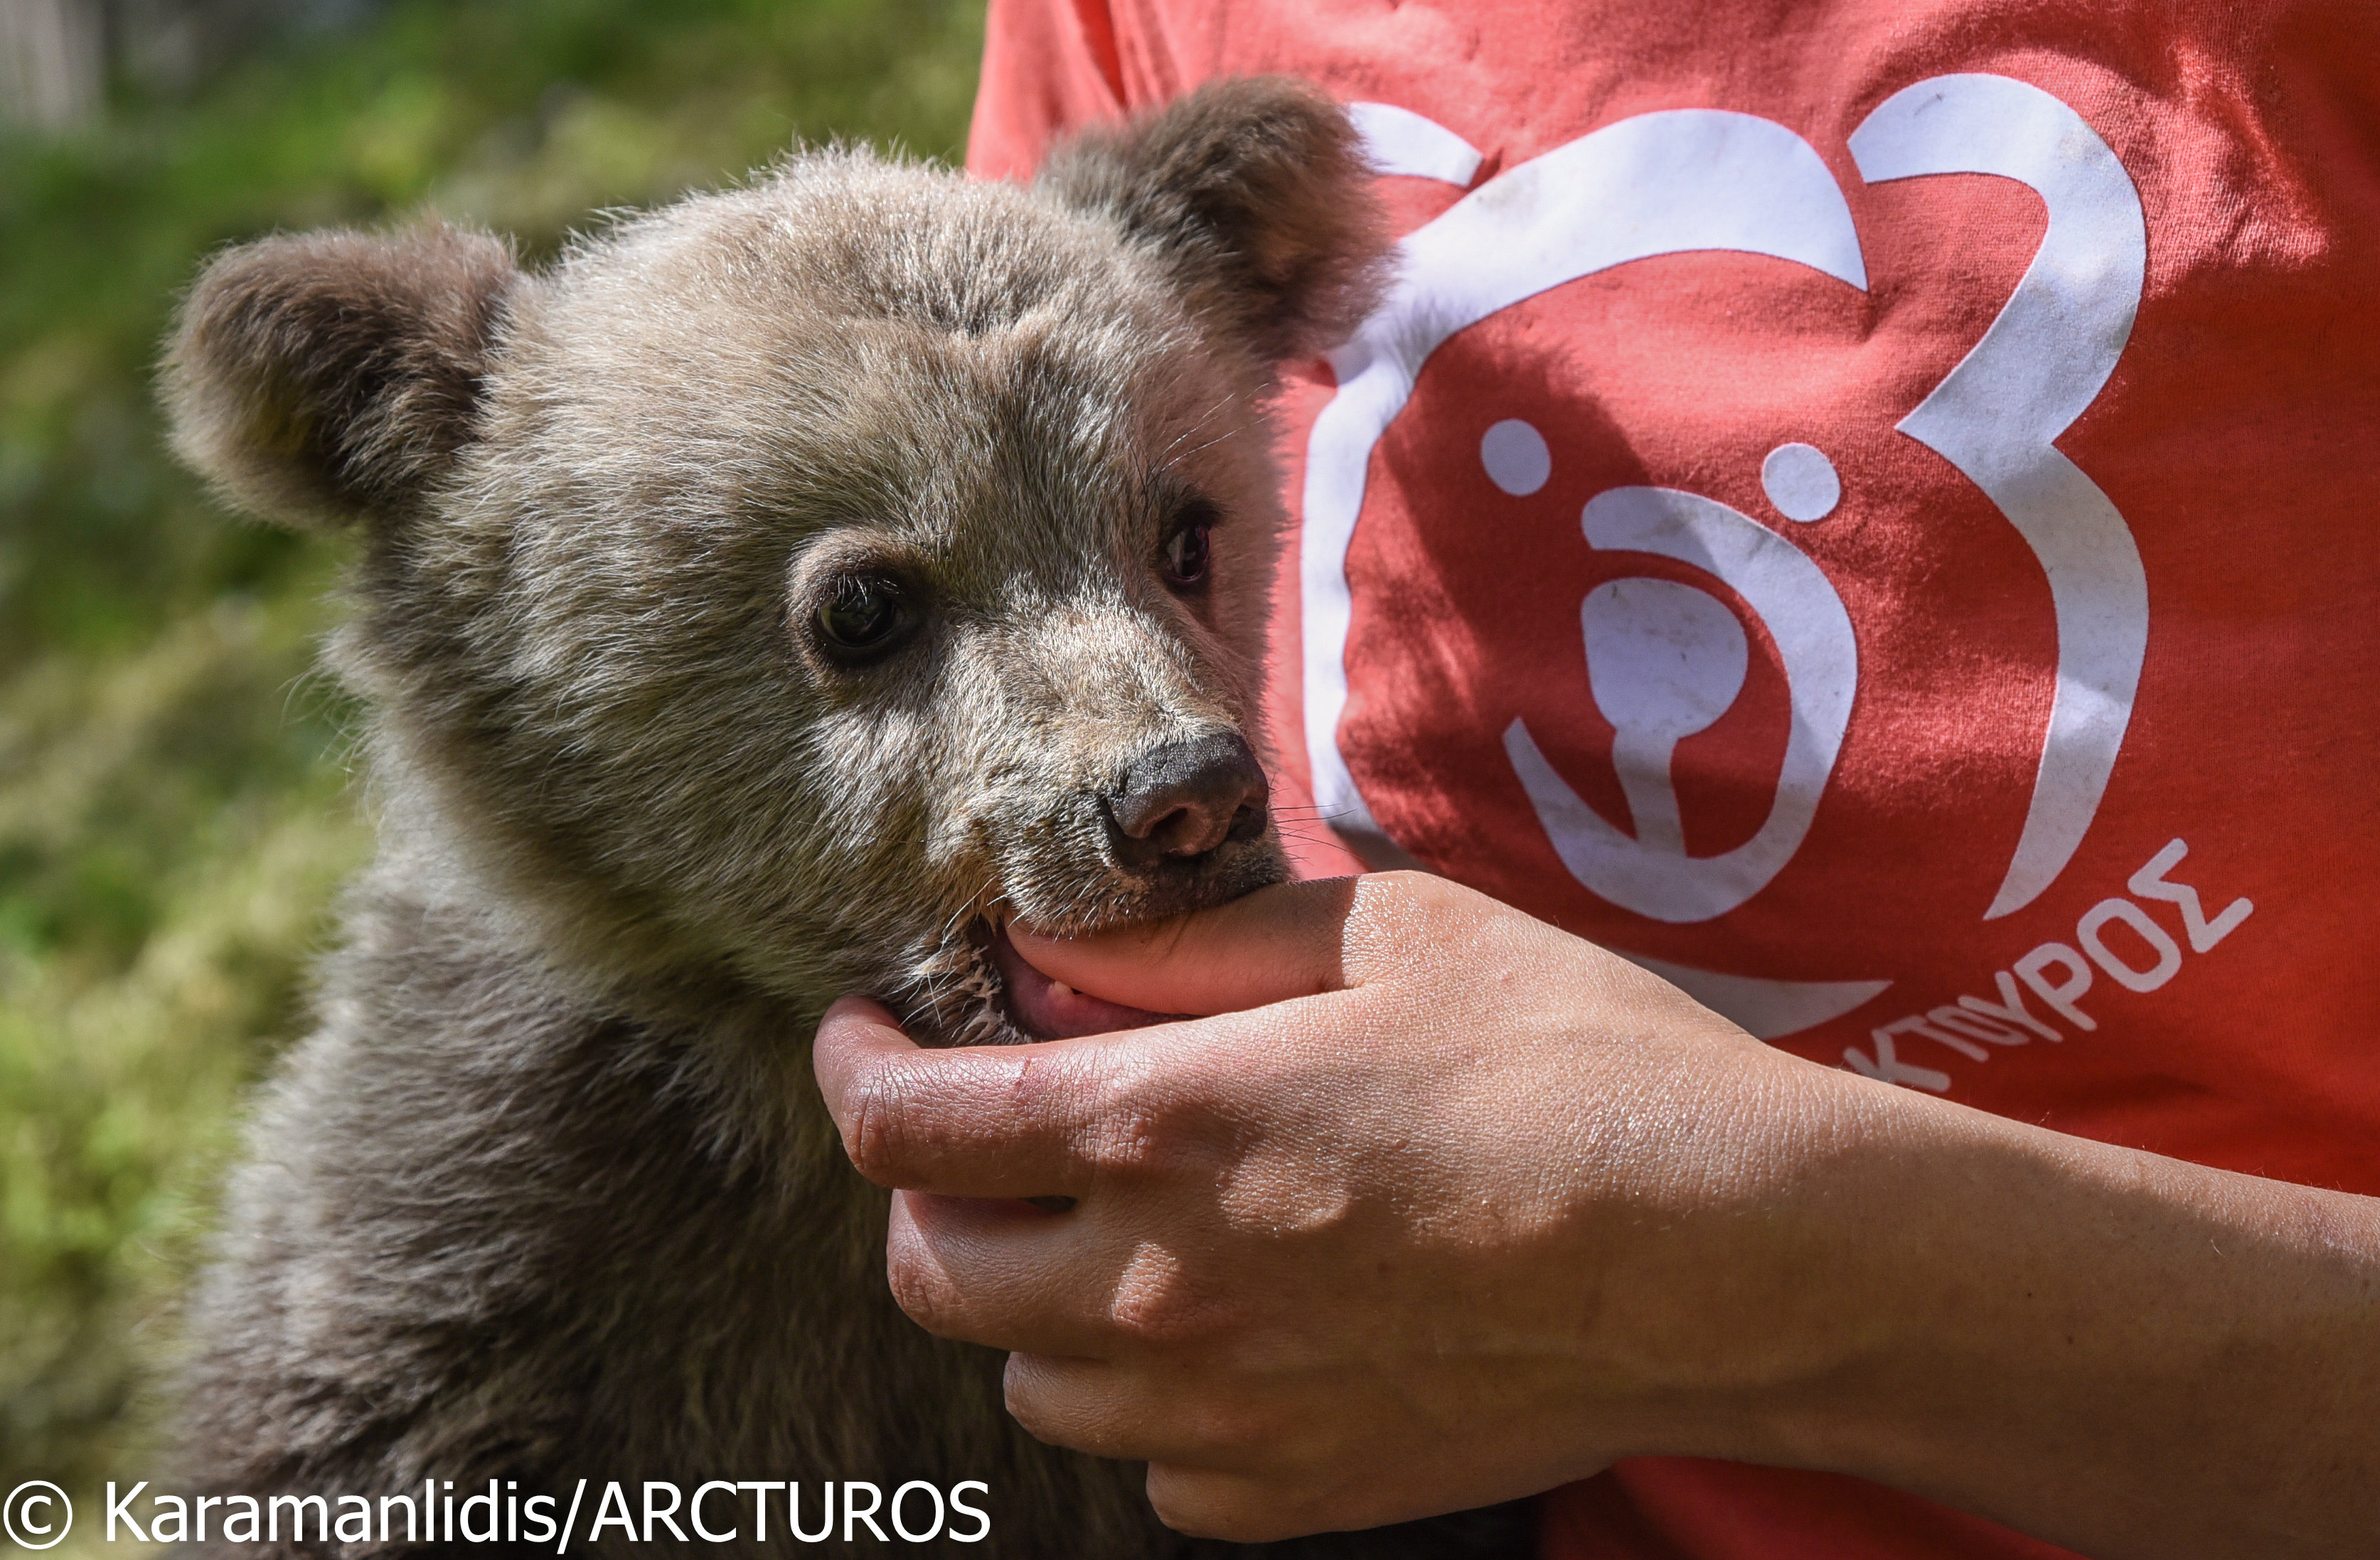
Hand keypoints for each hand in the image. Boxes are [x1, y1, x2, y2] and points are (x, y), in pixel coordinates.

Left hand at [811, 871, 1840, 1538]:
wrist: (1731, 1258)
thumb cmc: (1574, 1065)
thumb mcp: (1387, 933)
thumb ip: (1193, 943)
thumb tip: (1059, 948)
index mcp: (1165, 1122)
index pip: (907, 1129)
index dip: (853, 1072)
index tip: (866, 1037)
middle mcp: (1160, 1283)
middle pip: (933, 1273)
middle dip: (924, 1196)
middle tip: (980, 1135)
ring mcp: (1221, 1410)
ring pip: (1029, 1382)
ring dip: (1032, 1299)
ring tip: (1113, 1230)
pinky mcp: (1292, 1491)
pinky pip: (1149, 1468)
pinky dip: (1149, 1403)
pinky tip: (1225, 1335)